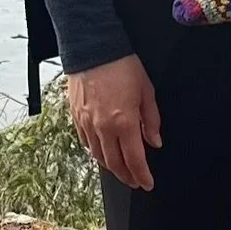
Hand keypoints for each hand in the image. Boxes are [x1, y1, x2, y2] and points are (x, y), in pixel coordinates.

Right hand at [66, 54, 161, 190]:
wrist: (93, 46)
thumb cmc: (121, 64)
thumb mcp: (146, 90)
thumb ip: (152, 119)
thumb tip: (155, 141)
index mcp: (124, 122)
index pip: (135, 160)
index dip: (142, 176)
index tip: (147, 183)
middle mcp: (103, 127)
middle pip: (115, 164)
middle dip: (127, 176)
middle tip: (135, 180)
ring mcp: (87, 123)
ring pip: (98, 156)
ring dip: (111, 167)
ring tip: (121, 169)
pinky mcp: (75, 116)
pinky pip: (85, 142)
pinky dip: (96, 151)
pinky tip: (102, 150)